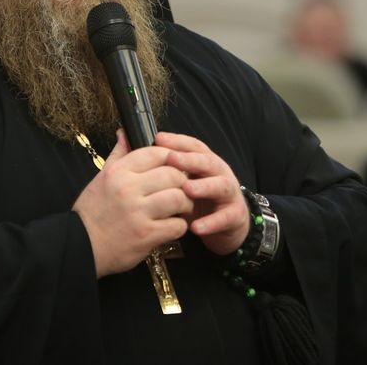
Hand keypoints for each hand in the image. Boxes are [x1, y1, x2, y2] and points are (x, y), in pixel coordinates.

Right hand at [73, 131, 192, 277]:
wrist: (81, 246)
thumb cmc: (92, 212)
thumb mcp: (101, 178)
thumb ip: (118, 155)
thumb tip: (125, 133)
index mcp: (118, 172)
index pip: (156, 153)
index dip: (171, 158)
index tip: (173, 167)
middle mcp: (128, 189)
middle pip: (173, 174)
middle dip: (183, 181)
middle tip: (182, 188)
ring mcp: (138, 212)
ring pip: (179, 198)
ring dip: (185, 204)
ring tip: (180, 208)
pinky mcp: (146, 235)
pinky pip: (177, 225)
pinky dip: (179, 226)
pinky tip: (171, 226)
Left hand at [156, 132, 248, 255]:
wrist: (226, 225)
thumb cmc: (197, 200)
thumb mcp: (181, 182)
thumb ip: (162, 167)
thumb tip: (131, 141)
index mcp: (205, 161)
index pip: (193, 146)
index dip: (177, 141)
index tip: (158, 138)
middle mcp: (219, 173)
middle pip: (207, 161)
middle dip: (190, 159)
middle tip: (171, 159)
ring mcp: (229, 193)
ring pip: (220, 186)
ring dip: (204, 187)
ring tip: (187, 190)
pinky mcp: (235, 215)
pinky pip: (225, 218)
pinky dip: (211, 222)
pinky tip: (196, 227)